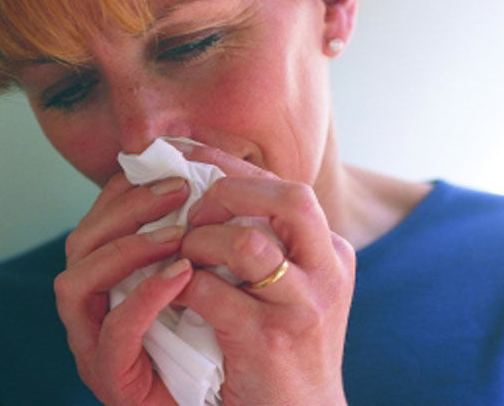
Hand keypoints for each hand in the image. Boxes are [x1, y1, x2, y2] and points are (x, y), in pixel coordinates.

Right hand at [54, 173, 192, 404]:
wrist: (225, 405)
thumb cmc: (215, 341)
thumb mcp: (201, 279)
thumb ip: (190, 238)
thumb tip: (207, 180)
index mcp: (105, 281)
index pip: (96, 221)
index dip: (124, 190)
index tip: (169, 169)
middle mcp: (88, 310)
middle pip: (79, 243)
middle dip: (125, 209)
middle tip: (178, 190)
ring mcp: (92, 345)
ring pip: (75, 283)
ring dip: (126, 249)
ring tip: (178, 235)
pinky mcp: (111, 380)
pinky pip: (113, 332)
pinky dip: (143, 297)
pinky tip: (182, 276)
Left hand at [174, 144, 355, 405]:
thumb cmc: (287, 347)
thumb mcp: (293, 288)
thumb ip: (268, 243)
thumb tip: (210, 192)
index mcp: (330, 253)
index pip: (286, 188)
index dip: (233, 167)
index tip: (189, 156)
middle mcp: (327, 273)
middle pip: (288, 198)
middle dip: (228, 192)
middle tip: (192, 211)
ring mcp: (303, 307)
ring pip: (246, 244)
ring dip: (200, 242)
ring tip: (184, 255)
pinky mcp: (269, 340)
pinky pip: (210, 291)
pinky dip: (181, 284)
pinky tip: (173, 290)